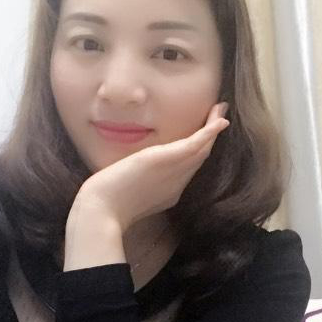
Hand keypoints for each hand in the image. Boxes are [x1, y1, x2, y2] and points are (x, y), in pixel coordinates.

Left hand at [76, 102, 229, 231]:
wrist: (102, 210)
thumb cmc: (106, 204)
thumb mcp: (125, 190)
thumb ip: (135, 181)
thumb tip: (135, 171)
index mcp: (168, 192)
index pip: (187, 168)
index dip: (198, 151)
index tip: (203, 137)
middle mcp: (176, 184)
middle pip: (199, 157)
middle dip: (211, 138)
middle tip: (219, 119)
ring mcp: (175, 174)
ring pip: (202, 150)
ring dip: (214, 129)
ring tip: (220, 111)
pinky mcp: (168, 161)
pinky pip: (195, 146)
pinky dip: (210, 133)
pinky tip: (219, 121)